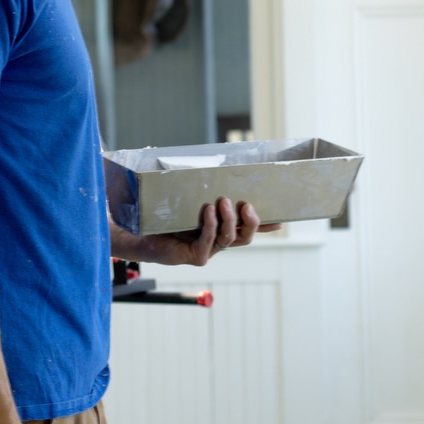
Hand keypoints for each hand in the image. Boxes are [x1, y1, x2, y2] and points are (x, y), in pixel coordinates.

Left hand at [131, 199, 281, 266]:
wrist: (141, 233)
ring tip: (223, 201)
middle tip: (247, 204)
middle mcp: (217, 242)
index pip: (247, 228)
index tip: (282, 219)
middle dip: (252, 221)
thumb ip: (202, 189)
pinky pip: (209, 240)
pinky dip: (210, 225)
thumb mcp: (188, 201)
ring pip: (229, 238)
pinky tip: (208, 212)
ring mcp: (208, 250)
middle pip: (245, 236)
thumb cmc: (165, 216)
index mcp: (220, 229)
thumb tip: (210, 167)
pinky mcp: (196, 256)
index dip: (265, 225)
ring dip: (229, 219)